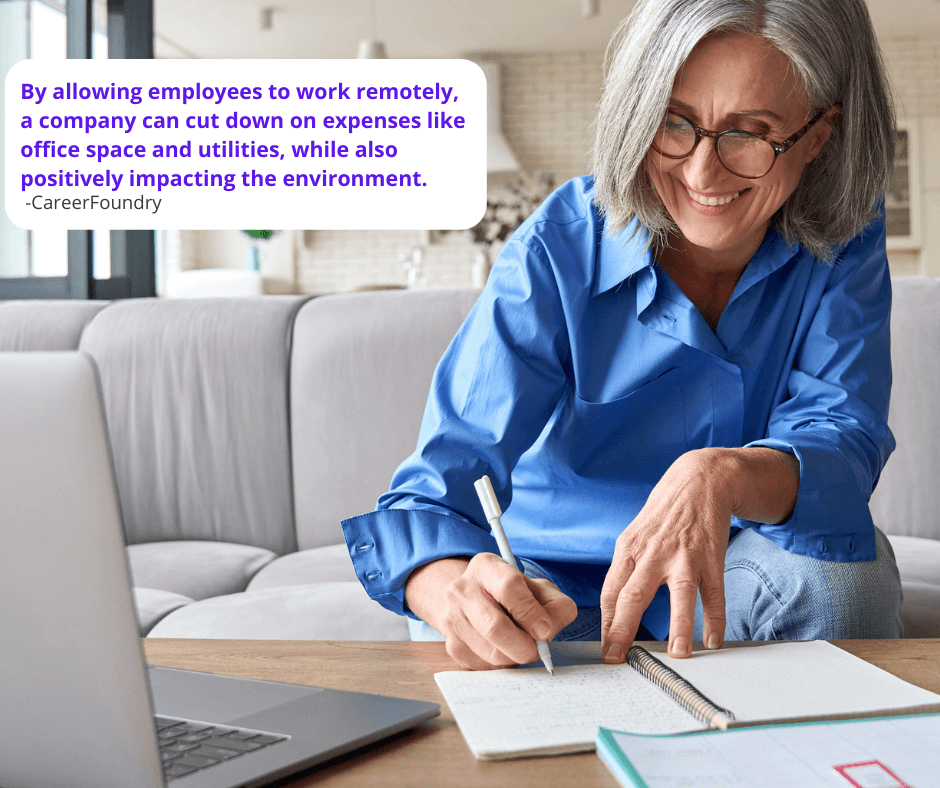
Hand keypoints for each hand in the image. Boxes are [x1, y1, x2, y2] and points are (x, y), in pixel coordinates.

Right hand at [405, 553, 577, 669]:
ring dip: (515, 657)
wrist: (475, 601)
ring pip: (491, 653)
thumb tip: (547, 631)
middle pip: (494, 627)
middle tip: (538, 649)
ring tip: (521, 646)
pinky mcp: (451, 645)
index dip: (531, 613)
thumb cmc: (514, 595)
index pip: (508, 588)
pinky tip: (504, 650)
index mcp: (485, 567)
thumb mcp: (539, 589)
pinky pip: (484, 667)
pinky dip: (502, 665)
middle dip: (524, 646)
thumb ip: (555, 605)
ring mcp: (451, 618)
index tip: (545, 629)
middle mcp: (461, 590)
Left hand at [600, 449, 734, 662]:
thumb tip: (613, 609)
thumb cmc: (662, 516)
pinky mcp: (711, 557)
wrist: (698, 481)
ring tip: (678, 655)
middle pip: (633, 595)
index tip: (605, 649)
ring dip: (679, 626)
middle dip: (623, 630)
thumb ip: (625, 570)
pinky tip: (713, 640)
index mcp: (628, 550)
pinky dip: (715, 618)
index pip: (611, 592)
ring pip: (679, 594)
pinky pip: (714, 592)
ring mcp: (684, 556)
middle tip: (618, 659)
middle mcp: (653, 554)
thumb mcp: (633, 536)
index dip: (606, 623)